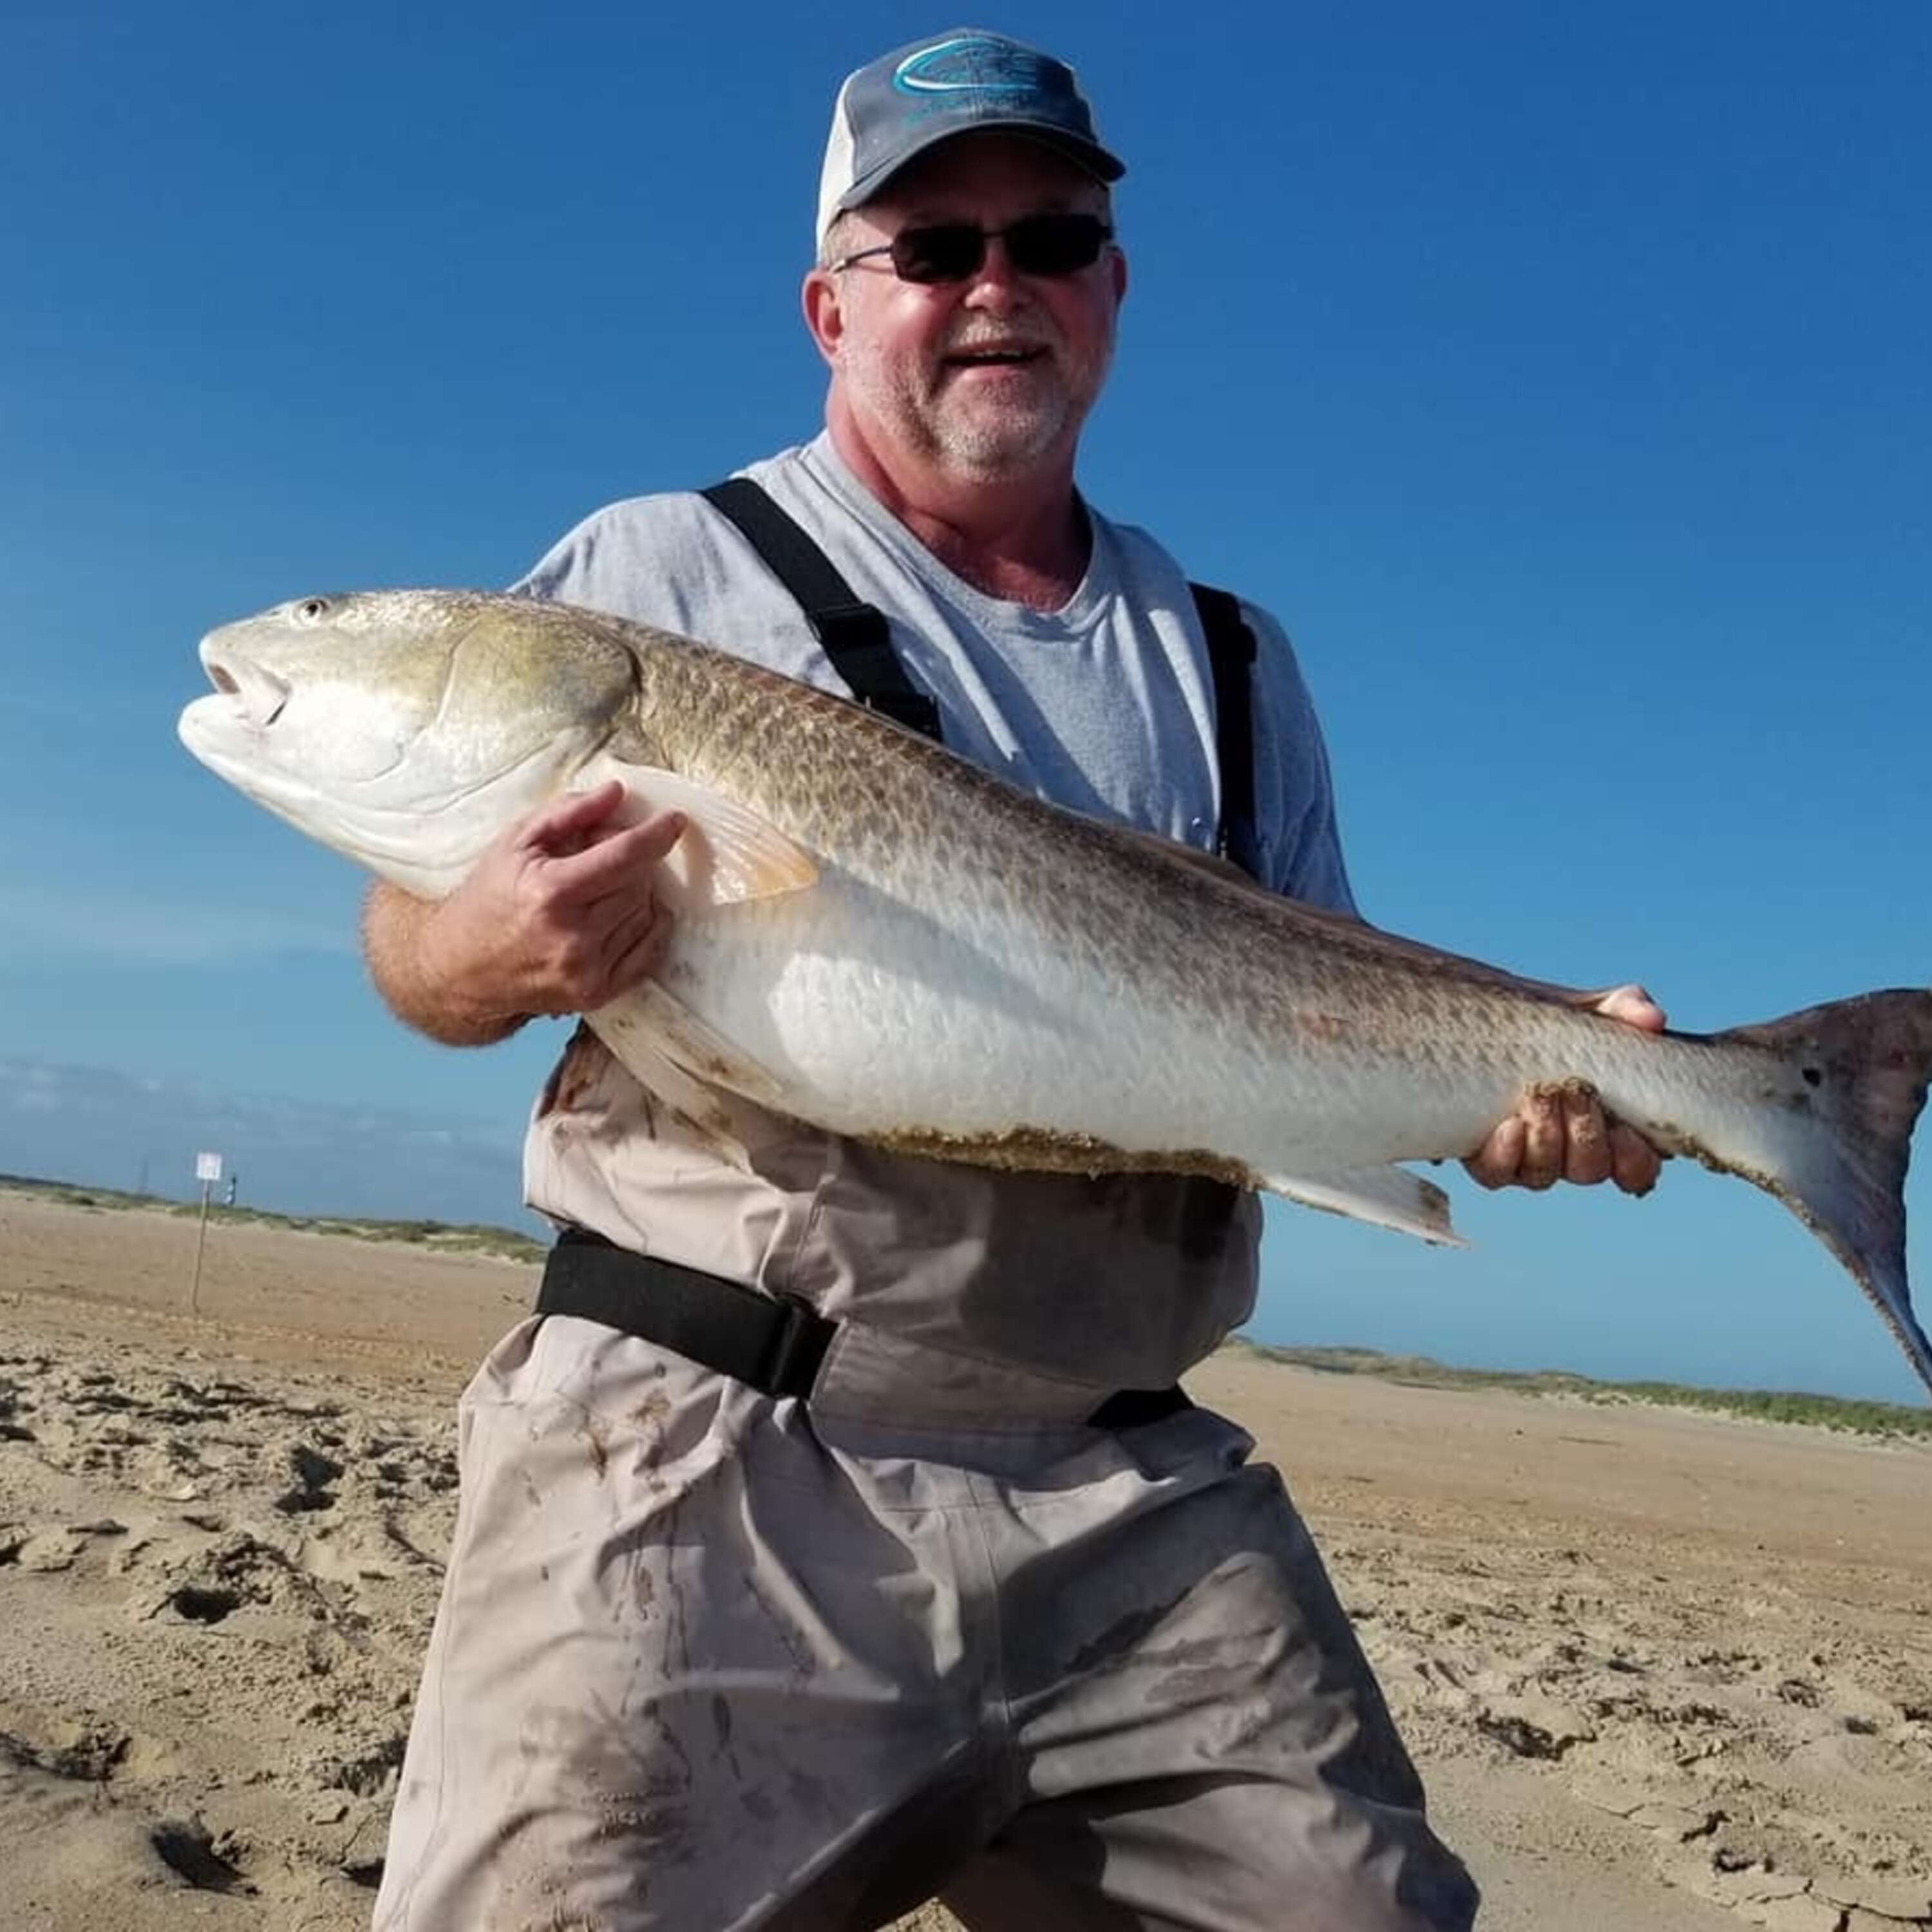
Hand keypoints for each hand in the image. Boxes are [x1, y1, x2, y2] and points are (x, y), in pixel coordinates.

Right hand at [367, 782, 685, 1041]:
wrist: (461, 969)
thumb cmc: (488, 897)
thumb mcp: (514, 843)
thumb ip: (567, 813)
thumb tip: (617, 792)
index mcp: (550, 892)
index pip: (624, 857)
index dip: (656, 835)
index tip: (676, 821)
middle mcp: (572, 936)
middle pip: (638, 884)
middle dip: (634, 863)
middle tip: (606, 857)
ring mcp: (586, 970)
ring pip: (646, 914)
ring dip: (636, 894)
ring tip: (601, 889)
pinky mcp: (596, 994)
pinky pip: (649, 952)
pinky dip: (647, 926)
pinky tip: (623, 914)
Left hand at [1462, 984, 1666, 1195]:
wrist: (1471, 1022)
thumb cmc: (1539, 1023)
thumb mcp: (1582, 1013)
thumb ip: (1623, 1009)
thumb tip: (1652, 1018)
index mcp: (1605, 1126)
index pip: (1634, 1167)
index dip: (1635, 1160)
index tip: (1627, 1131)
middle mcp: (1566, 1151)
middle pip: (1589, 1170)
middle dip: (1587, 1136)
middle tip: (1577, 1092)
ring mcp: (1524, 1157)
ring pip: (1544, 1174)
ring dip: (1547, 1138)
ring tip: (1540, 1095)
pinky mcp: (1485, 1157)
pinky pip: (1497, 1173)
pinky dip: (1506, 1153)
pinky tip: (1509, 1126)